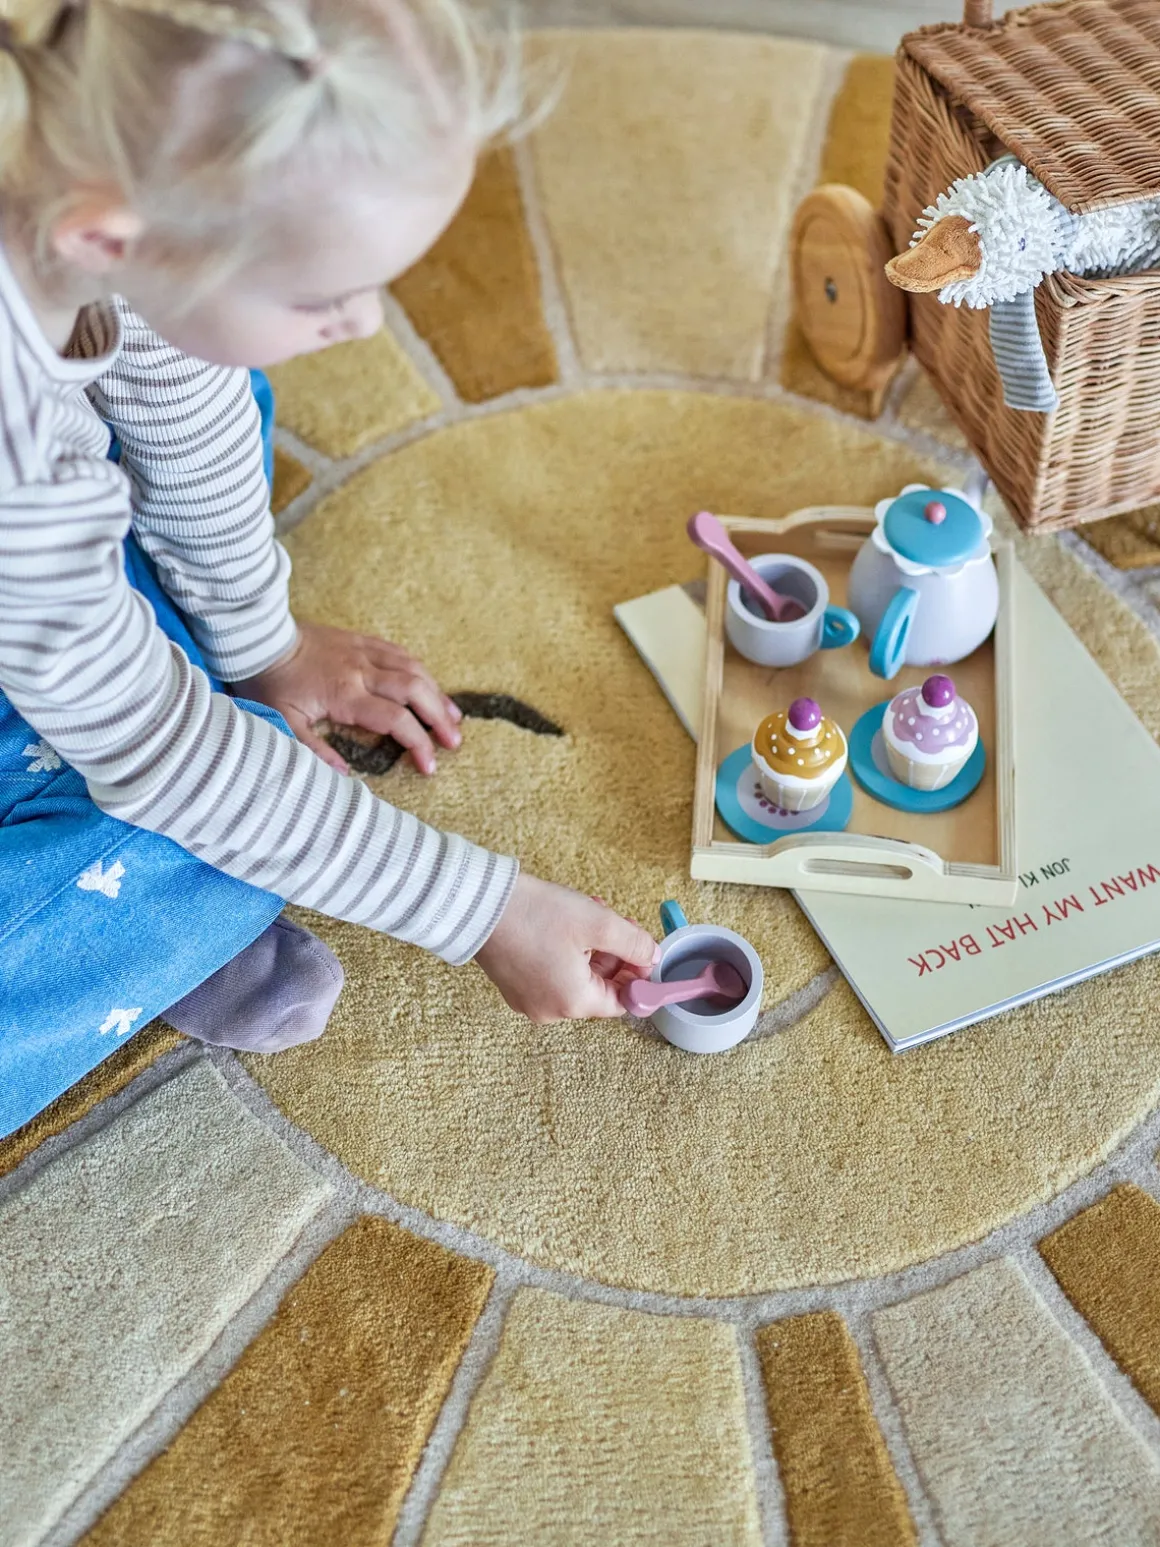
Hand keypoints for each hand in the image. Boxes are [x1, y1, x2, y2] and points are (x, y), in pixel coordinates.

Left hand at [233, 622, 461, 774]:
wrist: (258, 639)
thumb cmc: (269, 682)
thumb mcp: (283, 722)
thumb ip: (314, 750)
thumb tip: (345, 775)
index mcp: (345, 694)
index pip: (395, 719)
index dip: (417, 743)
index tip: (429, 766)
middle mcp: (361, 671)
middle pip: (415, 691)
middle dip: (439, 718)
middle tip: (455, 742)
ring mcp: (363, 652)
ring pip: (413, 668)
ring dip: (436, 693)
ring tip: (453, 716)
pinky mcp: (360, 640)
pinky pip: (398, 652)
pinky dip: (419, 670)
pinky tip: (428, 684)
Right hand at [475, 874, 659, 1022]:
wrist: (476, 904)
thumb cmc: (535, 914)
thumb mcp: (597, 923)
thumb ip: (633, 943)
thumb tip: (651, 956)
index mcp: (573, 1002)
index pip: (621, 1001)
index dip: (637, 976)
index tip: (643, 950)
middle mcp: (550, 1010)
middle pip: (598, 988)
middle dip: (615, 955)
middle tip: (621, 922)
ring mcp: (528, 999)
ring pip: (576, 978)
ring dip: (592, 949)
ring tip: (594, 913)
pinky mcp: (514, 984)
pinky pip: (552, 974)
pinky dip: (567, 953)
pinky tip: (569, 923)